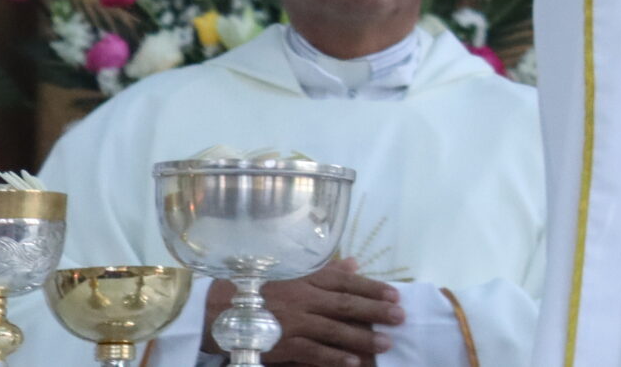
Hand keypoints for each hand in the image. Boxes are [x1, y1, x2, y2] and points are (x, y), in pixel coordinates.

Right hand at [203, 257, 405, 366]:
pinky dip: (334, 358)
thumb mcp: (293, 273)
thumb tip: (354, 263)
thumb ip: (325, 271)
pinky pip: (313, 352)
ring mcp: (294, 322)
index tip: (395, 294)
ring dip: (362, 337)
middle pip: (345, 305)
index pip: (345, 281)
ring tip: (386, 344)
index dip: (372, 287)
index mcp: (306, 278)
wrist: (220, 309)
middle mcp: (303, 298)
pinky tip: (354, 363)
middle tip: (400, 317)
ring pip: (334, 330)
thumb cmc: (260, 288)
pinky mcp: (284, 345)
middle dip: (375, 311)